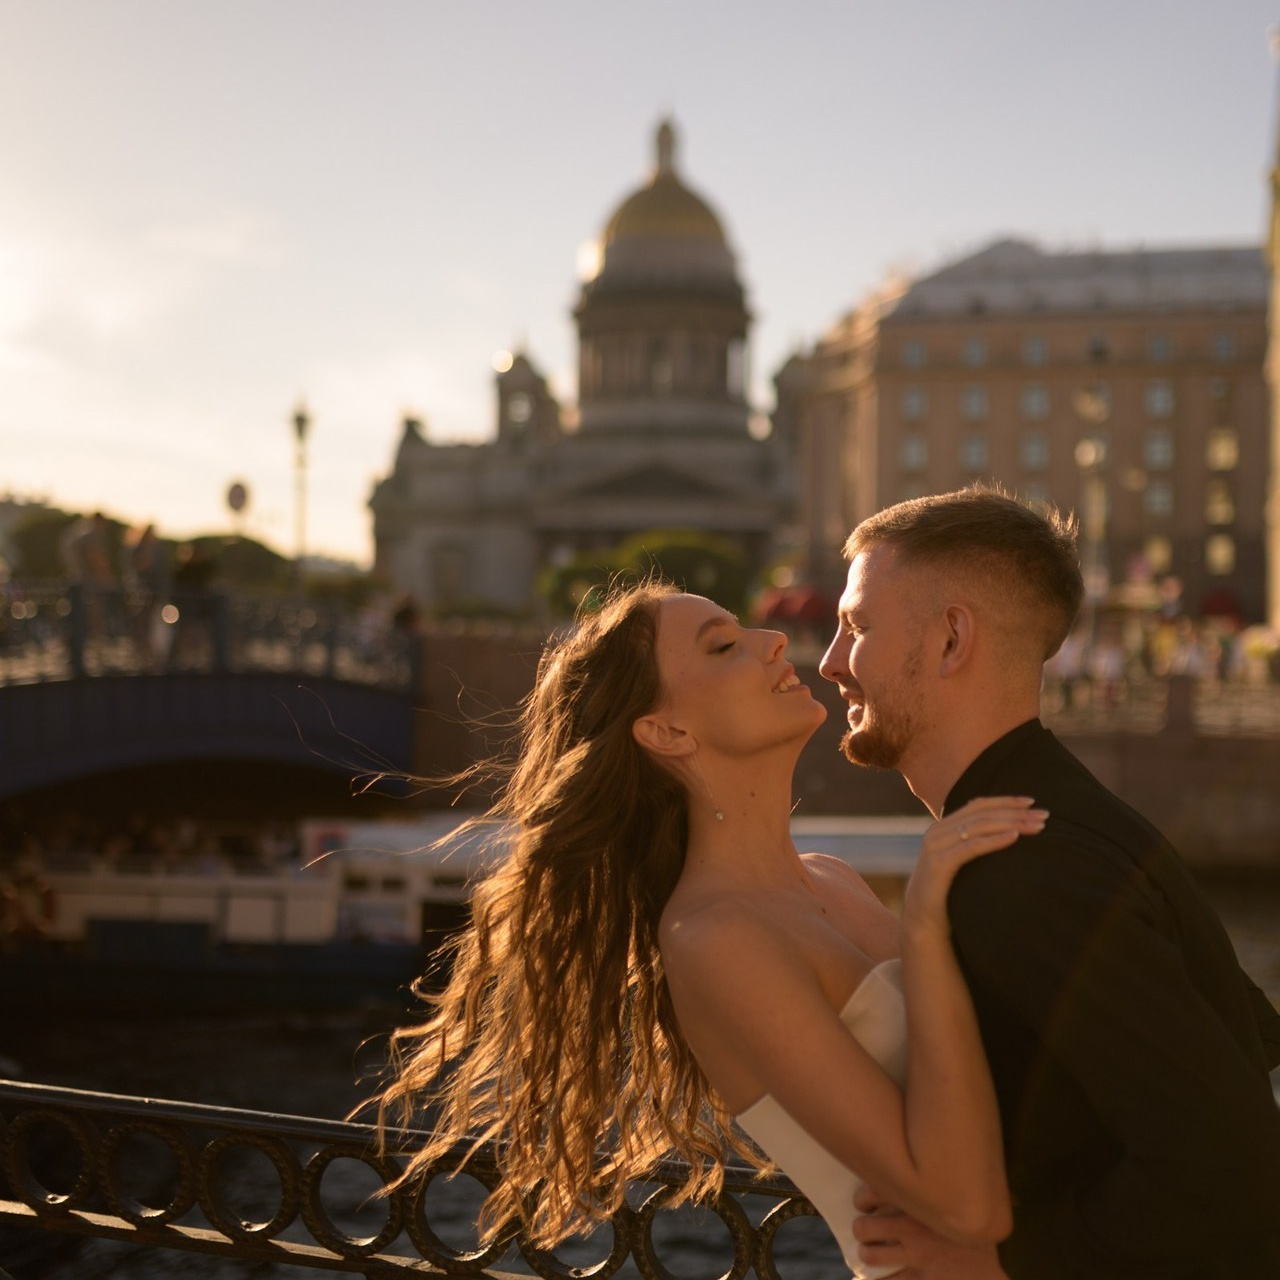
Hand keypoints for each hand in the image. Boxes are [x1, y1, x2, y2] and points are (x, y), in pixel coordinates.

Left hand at [853, 1185, 1008, 1279]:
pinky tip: (875, 1277)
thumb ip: (942, 1190)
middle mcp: (915, 1229)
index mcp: (923, 1203)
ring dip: (867, 1254)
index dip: (863, 1197)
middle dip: (861, 1229)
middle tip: (863, 1229)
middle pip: (866, 1226)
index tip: (863, 1202)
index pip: (876, 1191)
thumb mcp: (962, 1206)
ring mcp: (916, 1257)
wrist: (988, 1276)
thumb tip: (922, 1166)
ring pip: (872, 1255)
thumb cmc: (975, 1237)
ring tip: (868, 1252)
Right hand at [903, 796, 1046, 934]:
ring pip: (978, 826)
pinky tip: (1014, 837)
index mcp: (943, 827)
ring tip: (1037, 827)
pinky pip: (971, 847)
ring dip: (1011, 823)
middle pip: (981, 814)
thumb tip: (1005, 833)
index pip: (977, 805)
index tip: (1032, 801)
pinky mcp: (939, 864)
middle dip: (1015, 812)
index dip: (1005, 800)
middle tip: (1044, 815)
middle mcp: (937, 832)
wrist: (923, 921)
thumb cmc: (949, 893)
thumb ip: (972, 846)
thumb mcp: (960, 864)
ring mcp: (935, 846)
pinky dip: (994, 840)